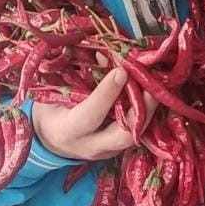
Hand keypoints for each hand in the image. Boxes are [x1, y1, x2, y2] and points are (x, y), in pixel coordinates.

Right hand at [33, 68, 152, 161]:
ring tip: (155, 87)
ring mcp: (105, 151)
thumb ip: (78, 76)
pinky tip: (150, 96)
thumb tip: (107, 54)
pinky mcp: (116, 150)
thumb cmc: (50, 110)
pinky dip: (144, 115)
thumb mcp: (54, 92)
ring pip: (134, 135)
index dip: (106, 93)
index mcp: (66, 130)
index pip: (90, 115)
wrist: (49, 138)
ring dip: (148, 111)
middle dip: (142, 110)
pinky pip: (134, 134)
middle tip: (152, 86)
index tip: (121, 71)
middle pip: (122, 135)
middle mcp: (88, 145)